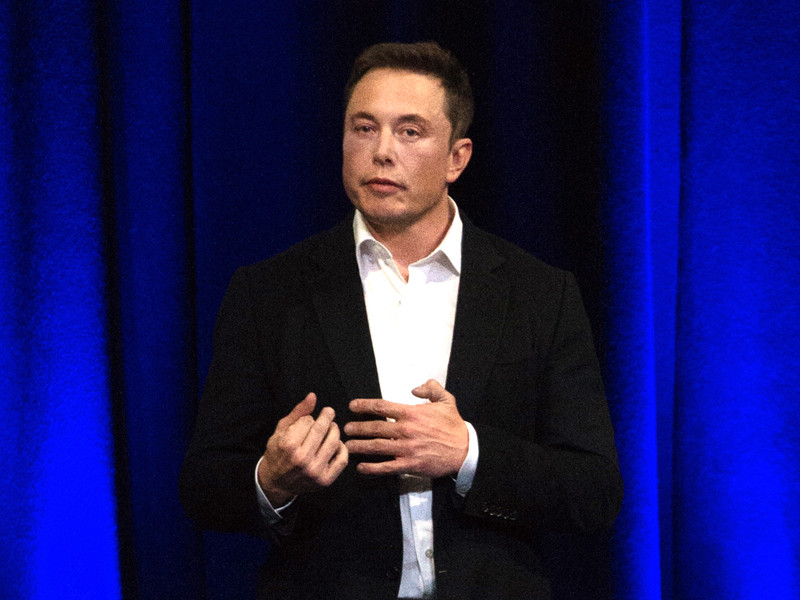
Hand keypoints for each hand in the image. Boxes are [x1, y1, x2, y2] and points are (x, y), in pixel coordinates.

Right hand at [257, 393, 348, 505]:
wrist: (277, 482)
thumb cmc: (278, 452)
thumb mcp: (282, 430)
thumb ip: (298, 412)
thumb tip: (313, 396)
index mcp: (288, 445)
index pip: (308, 421)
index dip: (309, 418)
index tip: (307, 421)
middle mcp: (302, 459)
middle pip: (322, 429)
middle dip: (327, 417)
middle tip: (328, 412)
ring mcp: (314, 471)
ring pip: (334, 442)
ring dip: (335, 430)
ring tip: (332, 428)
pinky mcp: (325, 481)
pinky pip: (342, 459)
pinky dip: (343, 448)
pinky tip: (337, 444)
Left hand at [344, 379, 468, 477]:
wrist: (466, 450)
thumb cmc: (454, 425)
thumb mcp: (446, 400)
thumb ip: (431, 388)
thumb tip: (415, 388)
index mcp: (412, 413)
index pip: (382, 407)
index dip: (364, 405)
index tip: (352, 406)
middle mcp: (406, 430)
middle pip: (375, 427)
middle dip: (357, 428)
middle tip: (345, 429)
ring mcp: (407, 448)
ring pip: (377, 447)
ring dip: (359, 446)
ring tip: (347, 446)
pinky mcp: (410, 465)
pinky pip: (387, 467)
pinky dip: (372, 468)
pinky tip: (361, 468)